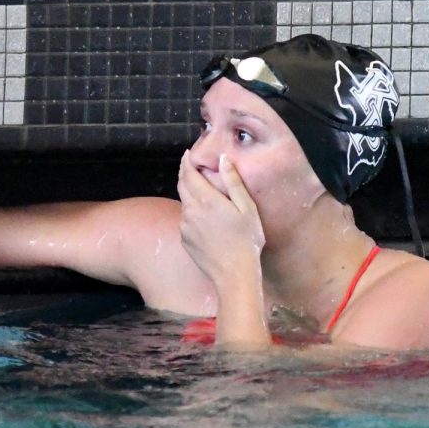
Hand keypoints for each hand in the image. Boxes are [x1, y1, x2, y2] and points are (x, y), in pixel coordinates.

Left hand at [176, 151, 265, 283]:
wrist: (233, 273)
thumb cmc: (246, 240)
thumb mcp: (247, 208)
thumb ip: (233, 182)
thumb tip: (223, 159)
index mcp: (206, 200)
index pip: (189, 173)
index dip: (187, 161)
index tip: (188, 153)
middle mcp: (190, 211)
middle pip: (182, 185)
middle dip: (185, 173)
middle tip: (191, 166)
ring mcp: (185, 226)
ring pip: (184, 202)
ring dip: (189, 193)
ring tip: (202, 191)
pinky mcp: (184, 239)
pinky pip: (185, 220)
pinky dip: (191, 212)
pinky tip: (204, 217)